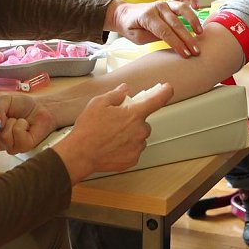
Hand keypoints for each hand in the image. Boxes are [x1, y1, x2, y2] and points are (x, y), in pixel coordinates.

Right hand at [0, 93, 56, 153]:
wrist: (41, 108)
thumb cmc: (23, 106)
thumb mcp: (6, 100)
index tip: (1, 110)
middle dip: (2, 117)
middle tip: (11, 116)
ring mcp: (9, 146)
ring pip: (2, 136)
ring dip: (13, 122)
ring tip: (19, 121)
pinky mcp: (22, 147)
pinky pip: (16, 134)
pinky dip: (22, 124)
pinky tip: (25, 125)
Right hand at [54, 83, 172, 179]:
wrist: (81, 154)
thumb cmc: (88, 129)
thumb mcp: (98, 103)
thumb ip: (116, 94)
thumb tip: (124, 90)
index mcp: (134, 114)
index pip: (157, 100)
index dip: (164, 92)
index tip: (167, 88)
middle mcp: (140, 131)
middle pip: (143, 121)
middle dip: (133, 120)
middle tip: (116, 121)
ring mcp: (137, 147)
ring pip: (139, 136)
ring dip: (130, 134)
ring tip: (111, 135)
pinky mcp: (133, 159)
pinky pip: (134, 149)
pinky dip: (126, 147)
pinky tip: (112, 146)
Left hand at [106, 0, 200, 57]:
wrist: (124, 14)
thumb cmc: (130, 27)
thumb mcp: (137, 37)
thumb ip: (153, 37)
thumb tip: (171, 40)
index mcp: (147, 16)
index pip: (165, 32)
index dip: (177, 44)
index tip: (186, 54)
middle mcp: (157, 7)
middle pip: (176, 24)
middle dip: (187, 39)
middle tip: (196, 51)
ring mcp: (164, 3)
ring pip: (182, 8)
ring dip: (193, 20)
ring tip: (200, 32)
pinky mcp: (169, 2)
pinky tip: (197, 6)